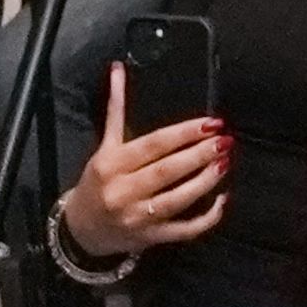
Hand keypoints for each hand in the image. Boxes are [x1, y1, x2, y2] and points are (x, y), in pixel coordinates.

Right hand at [60, 74, 230, 266]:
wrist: (82, 230)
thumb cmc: (97, 182)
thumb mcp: (104, 146)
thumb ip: (115, 110)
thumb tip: (118, 68)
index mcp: (112, 164)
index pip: (153, 145)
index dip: (183, 133)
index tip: (210, 123)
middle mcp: (124, 190)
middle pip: (166, 171)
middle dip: (198, 155)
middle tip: (224, 140)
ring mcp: (138, 217)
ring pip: (177, 200)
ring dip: (204, 182)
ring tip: (224, 162)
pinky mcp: (151, 237)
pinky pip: (183, 230)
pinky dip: (205, 218)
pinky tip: (221, 200)